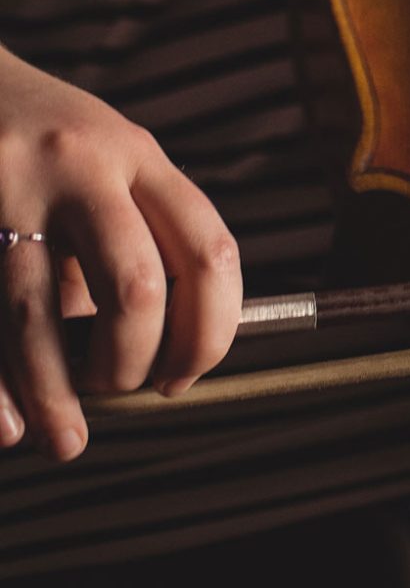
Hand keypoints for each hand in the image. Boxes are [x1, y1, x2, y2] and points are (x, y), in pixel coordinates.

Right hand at [0, 49, 240, 457]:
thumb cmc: (42, 145)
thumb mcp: (105, 166)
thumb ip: (135, 242)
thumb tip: (163, 359)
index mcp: (138, 154)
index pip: (207, 251)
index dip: (210, 330)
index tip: (185, 376)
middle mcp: (79, 164)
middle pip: (134, 287)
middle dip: (133, 361)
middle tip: (121, 390)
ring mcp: (8, 186)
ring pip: (38, 312)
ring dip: (55, 392)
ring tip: (64, 442)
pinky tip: (7, 425)